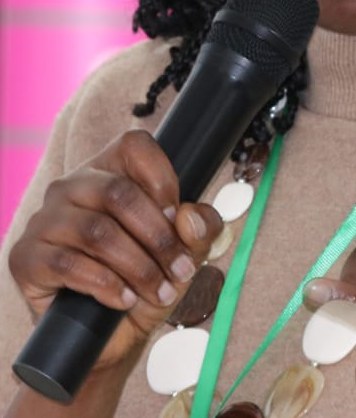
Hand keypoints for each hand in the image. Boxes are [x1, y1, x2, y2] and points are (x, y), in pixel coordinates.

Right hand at [8, 129, 222, 371]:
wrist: (112, 336)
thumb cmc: (148, 279)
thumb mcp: (188, 251)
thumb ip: (202, 227)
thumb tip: (187, 217)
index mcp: (111, 170)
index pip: (134, 145)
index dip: (163, 179)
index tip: (177, 216)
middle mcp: (73, 186)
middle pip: (119, 193)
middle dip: (159, 236)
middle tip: (181, 269)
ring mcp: (45, 220)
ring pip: (97, 232)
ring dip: (138, 266)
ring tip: (158, 290)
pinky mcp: (26, 257)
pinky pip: (68, 264)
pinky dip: (106, 285)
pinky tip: (124, 299)